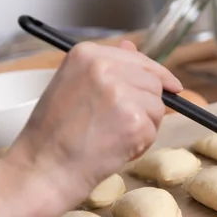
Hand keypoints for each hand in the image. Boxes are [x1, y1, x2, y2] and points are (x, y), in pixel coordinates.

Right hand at [3, 40, 181, 206]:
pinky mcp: (134, 120)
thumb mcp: (73, 86)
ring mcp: (121, 93)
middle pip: (153, 83)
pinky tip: (114, 149)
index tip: (172, 87)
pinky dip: (140, 145)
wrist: (43, 169)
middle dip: (145, 106)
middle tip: (117, 125)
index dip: (158, 76)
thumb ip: (106, 67)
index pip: (139, 60)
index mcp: (87, 54)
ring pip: (157, 108)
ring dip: (143, 126)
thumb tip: (132, 47)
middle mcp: (105, 68)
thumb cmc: (53, 135)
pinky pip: (153, 130)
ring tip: (110, 137)